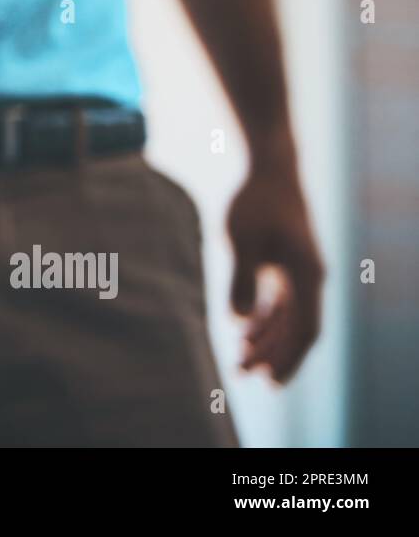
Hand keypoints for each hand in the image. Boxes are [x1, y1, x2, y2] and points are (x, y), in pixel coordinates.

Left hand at [227, 157, 324, 383]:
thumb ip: (240, 280)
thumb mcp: (240, 240)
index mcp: (307, 275)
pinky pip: (281, 302)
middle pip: (296, 329)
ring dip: (267, 339)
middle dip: (272, 355)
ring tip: (240, 359)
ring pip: (288, 317)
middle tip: (242, 374)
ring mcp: (300, 271)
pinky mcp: (286, 263)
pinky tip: (245, 331)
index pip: (305, 330)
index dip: (287, 357)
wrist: (267, 168)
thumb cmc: (253, 202)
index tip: (268, 380)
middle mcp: (310, 277)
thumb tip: (240, 320)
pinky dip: (265, 319)